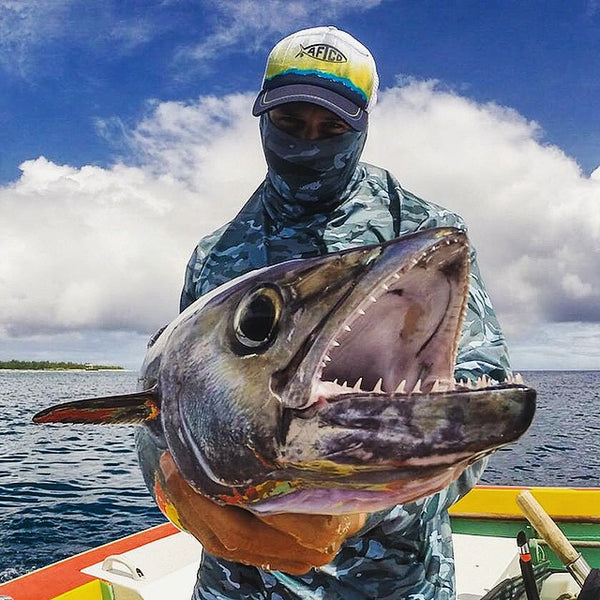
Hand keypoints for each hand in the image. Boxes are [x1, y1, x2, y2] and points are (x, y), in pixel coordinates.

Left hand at [158, 451, 365, 574]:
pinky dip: (199, 522)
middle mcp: (311, 545)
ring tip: (170, 475)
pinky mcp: (275, 559)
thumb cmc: (341, 455)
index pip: (260, 508)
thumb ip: (299, 436)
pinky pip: (226, 547)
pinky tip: (183, 495)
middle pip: (236, 533)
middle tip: (171, 463)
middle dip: (194, 499)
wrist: (366, 484)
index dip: (219, 483)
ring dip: (190, 511)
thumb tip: (265, 402)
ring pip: (226, 544)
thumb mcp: (326, 440)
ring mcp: (292, 557)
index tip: (192, 452)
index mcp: (326, 517)